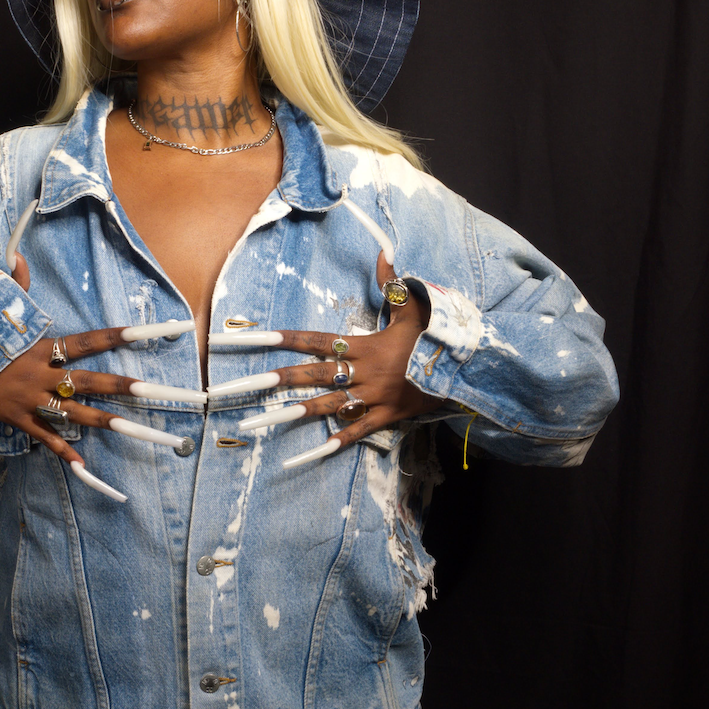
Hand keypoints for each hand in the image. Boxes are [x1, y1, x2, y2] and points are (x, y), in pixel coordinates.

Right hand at [0, 256, 200, 479]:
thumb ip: (14, 284)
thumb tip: (18, 255)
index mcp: (40, 347)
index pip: (86, 341)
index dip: (115, 336)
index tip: (143, 333)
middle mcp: (41, 375)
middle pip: (89, 380)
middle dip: (121, 385)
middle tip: (152, 390)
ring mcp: (31, 400)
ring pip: (74, 412)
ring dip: (104, 421)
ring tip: (133, 429)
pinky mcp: (18, 419)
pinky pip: (45, 437)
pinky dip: (62, 451)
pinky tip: (83, 464)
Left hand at [214, 253, 440, 461]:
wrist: (466, 370)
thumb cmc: (436, 336)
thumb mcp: (414, 307)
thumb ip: (393, 283)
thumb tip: (383, 253)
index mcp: (365, 346)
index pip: (317, 339)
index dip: (287, 337)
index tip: (258, 337)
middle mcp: (364, 373)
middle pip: (313, 375)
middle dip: (278, 379)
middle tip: (243, 386)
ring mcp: (374, 398)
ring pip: (327, 406)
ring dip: (294, 413)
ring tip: (263, 421)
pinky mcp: (387, 417)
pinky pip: (357, 432)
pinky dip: (335, 443)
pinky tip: (309, 455)